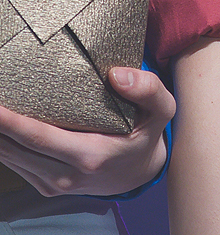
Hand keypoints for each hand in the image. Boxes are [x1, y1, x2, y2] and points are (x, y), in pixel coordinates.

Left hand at [0, 67, 174, 195]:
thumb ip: (147, 89)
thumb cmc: (146, 134)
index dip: (10, 122)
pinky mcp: (46, 185)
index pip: (39, 137)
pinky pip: (16, 164)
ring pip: (11, 159)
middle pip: (16, 149)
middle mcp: (67, 175)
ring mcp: (53, 184)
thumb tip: (116, 75)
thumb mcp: (161, 109)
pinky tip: (1, 123)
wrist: (141, 172)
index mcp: (91, 156)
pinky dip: (4, 143)